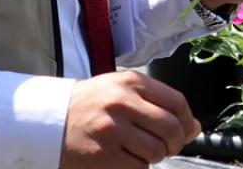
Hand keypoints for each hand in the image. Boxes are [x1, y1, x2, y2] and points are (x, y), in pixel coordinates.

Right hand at [60, 71, 200, 168]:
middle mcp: (122, 103)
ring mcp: (111, 130)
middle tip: (166, 147)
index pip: (176, 102)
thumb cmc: (90, 105)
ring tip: (140, 151)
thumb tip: (194, 127)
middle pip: (171, 128)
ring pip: (156, 151)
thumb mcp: (122, 91)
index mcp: (130, 82)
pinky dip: (138, 167)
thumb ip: (158, 103)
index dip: (187, 121)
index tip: (185, 130)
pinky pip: (138, 168)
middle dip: (175, 142)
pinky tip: (125, 159)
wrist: (48, 120)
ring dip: (155, 156)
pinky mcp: (103, 156)